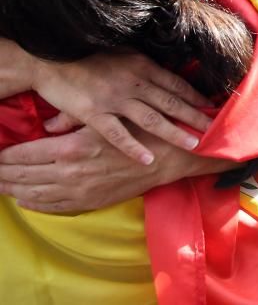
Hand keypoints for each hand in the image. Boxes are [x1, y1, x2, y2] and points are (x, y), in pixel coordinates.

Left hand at [0, 125, 233, 212]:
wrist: (171, 156)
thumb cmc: (138, 130)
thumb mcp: (104, 118)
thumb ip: (72, 121)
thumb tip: (48, 124)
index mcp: (71, 148)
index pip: (23, 155)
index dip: (4, 155)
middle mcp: (70, 172)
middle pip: (22, 176)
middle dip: (1, 174)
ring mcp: (79, 191)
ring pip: (33, 194)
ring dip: (13, 190)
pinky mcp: (90, 202)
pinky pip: (53, 207)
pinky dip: (34, 204)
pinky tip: (24, 199)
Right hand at [31, 51, 211, 163]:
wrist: (49, 60)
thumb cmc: (88, 57)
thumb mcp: (123, 56)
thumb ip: (143, 68)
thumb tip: (166, 75)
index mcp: (142, 67)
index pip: (176, 84)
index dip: (197, 97)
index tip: (213, 107)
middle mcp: (133, 82)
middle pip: (172, 102)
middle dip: (196, 116)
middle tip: (216, 130)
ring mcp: (114, 98)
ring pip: (152, 118)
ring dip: (175, 132)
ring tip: (194, 144)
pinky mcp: (93, 114)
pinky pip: (117, 134)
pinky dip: (134, 147)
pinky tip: (148, 159)